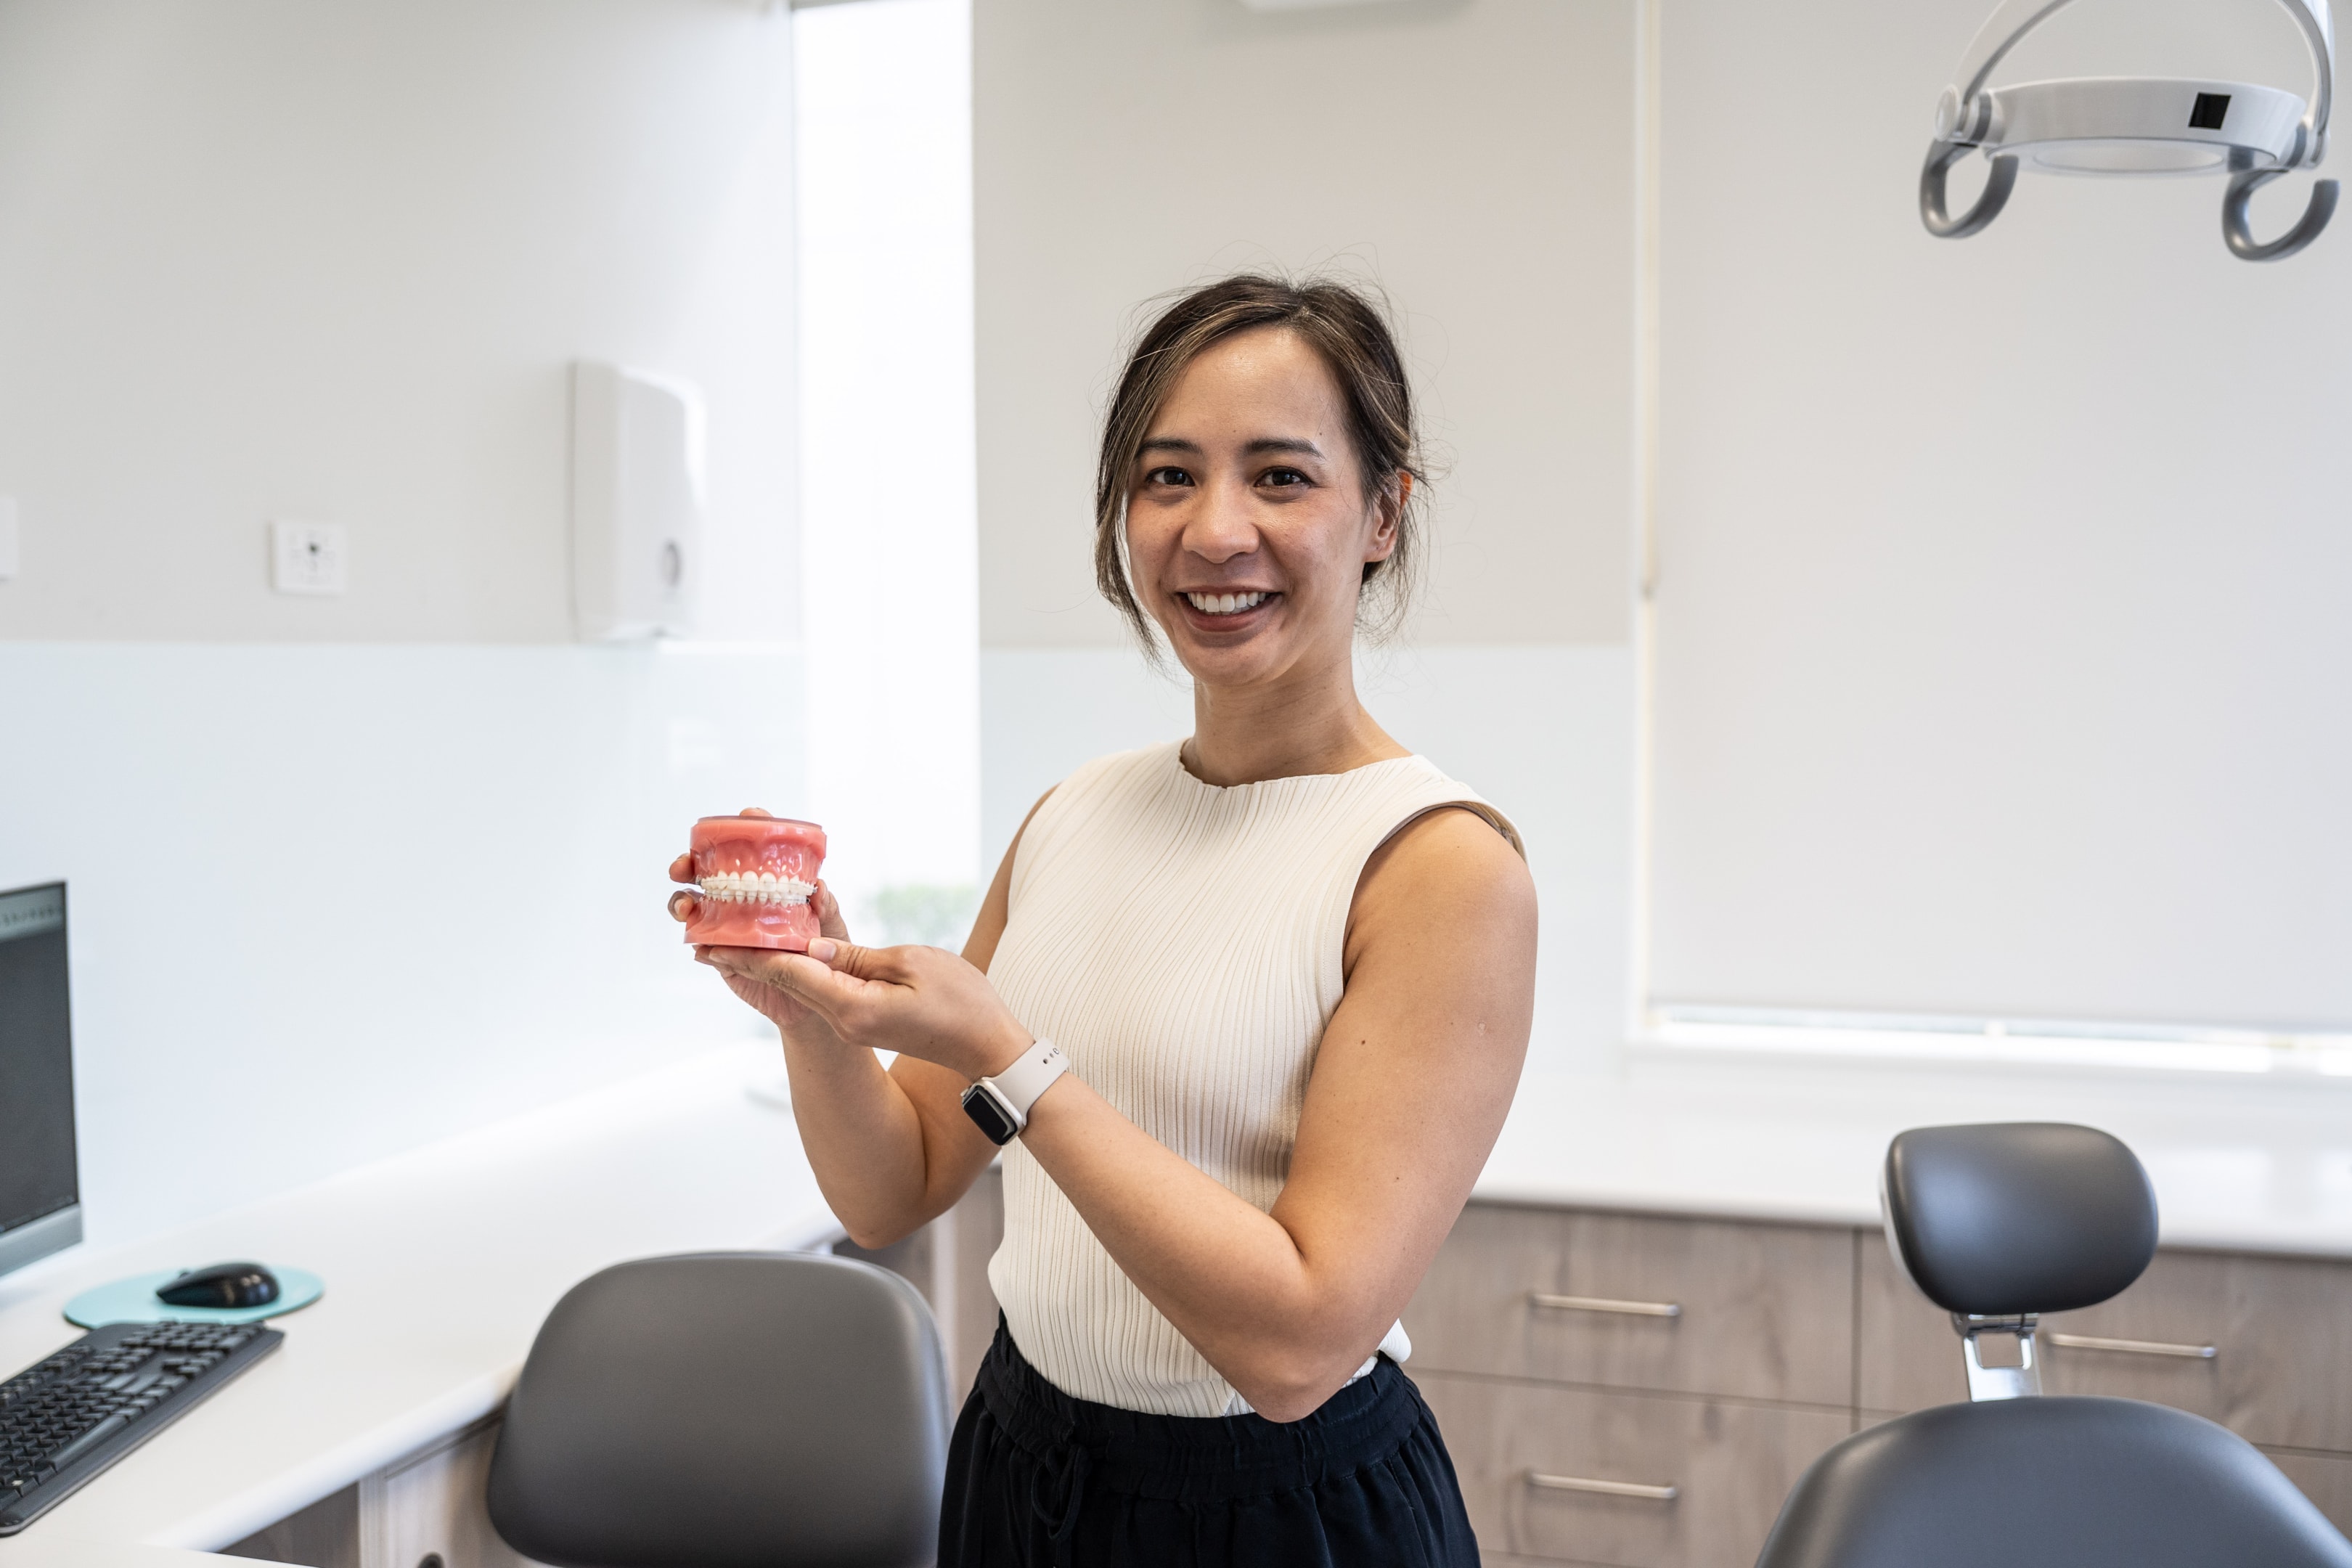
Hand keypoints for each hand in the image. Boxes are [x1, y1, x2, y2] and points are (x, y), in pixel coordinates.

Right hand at [668, 807, 847, 1040]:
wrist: (816, 997)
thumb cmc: (825, 953)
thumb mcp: (832, 928)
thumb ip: (827, 908)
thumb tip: (819, 886)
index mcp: (764, 882)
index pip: (748, 847)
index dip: (742, 828)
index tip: (745, 817)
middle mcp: (739, 899)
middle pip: (704, 872)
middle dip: (688, 864)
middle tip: (684, 867)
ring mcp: (725, 927)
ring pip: (692, 906)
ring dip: (682, 902)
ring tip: (687, 909)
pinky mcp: (720, 957)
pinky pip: (701, 947)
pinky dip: (698, 944)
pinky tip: (703, 947)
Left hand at [698, 938, 1031, 1082]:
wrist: (988, 1048)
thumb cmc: (963, 1004)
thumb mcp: (912, 964)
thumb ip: (858, 957)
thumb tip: (813, 948)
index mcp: (852, 1008)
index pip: (790, 975)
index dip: (749, 954)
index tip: (712, 941)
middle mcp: (843, 1020)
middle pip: (785, 983)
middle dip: (745, 957)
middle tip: (705, 934)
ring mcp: (852, 1024)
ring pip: (800, 988)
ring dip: (767, 962)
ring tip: (731, 937)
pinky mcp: (863, 1021)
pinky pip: (821, 992)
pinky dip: (797, 971)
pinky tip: (782, 952)